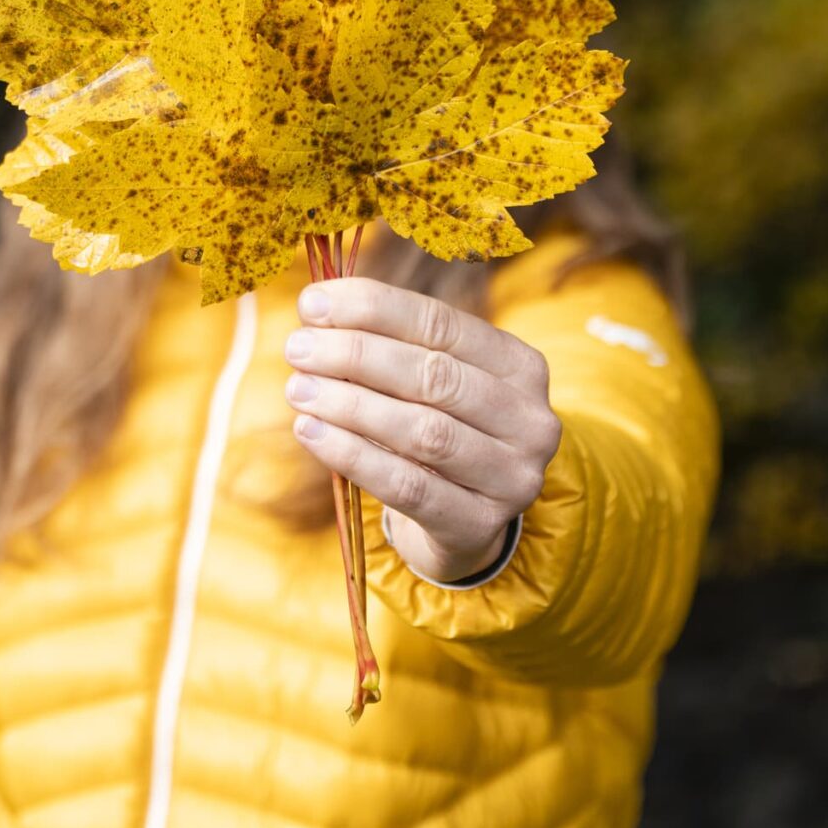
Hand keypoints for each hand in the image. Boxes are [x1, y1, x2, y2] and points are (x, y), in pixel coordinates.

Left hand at [284, 275, 559, 583]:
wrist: (464, 521)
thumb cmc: (438, 429)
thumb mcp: (431, 382)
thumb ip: (391, 343)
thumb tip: (317, 306)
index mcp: (521, 366)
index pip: (441, 323)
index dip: (374, 308)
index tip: (312, 302)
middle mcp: (529, 420)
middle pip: (433, 375)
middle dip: (356, 355)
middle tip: (297, 348)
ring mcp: (511, 477)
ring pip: (422, 431)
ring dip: (350, 405)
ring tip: (298, 389)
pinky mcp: (478, 524)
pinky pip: (406, 486)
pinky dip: (352, 455)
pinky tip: (311, 432)